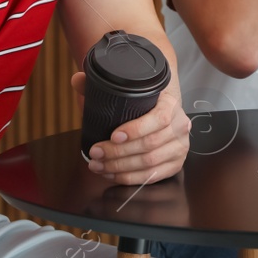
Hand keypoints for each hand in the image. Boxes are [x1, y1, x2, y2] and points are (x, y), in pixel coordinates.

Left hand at [77, 71, 191, 183]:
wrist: (164, 107)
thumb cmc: (144, 101)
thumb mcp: (128, 89)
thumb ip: (101, 83)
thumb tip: (77, 79)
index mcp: (171, 104)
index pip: (159, 118)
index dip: (136, 129)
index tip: (113, 135)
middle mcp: (180, 126)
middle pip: (150, 144)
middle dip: (118, 152)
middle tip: (95, 152)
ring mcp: (180, 147)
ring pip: (150, 163)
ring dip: (120, 167)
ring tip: (98, 165)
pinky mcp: (175, 164)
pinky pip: (152, 176)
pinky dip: (129, 178)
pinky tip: (112, 174)